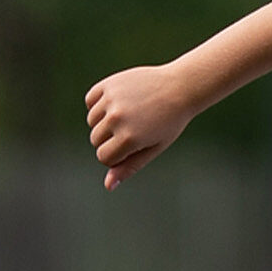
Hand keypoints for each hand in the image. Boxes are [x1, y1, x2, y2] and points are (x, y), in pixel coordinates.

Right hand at [85, 63, 202, 189]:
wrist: (180, 87)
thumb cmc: (170, 122)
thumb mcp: (153, 148)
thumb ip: (129, 167)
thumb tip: (108, 186)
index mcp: (129, 138)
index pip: (103, 157)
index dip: (118, 155)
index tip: (135, 145)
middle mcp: (117, 119)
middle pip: (95, 140)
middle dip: (111, 139)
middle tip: (136, 127)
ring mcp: (111, 100)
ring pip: (91, 121)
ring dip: (104, 121)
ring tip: (129, 114)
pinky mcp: (108, 84)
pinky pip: (90, 101)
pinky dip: (99, 104)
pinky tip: (119, 102)